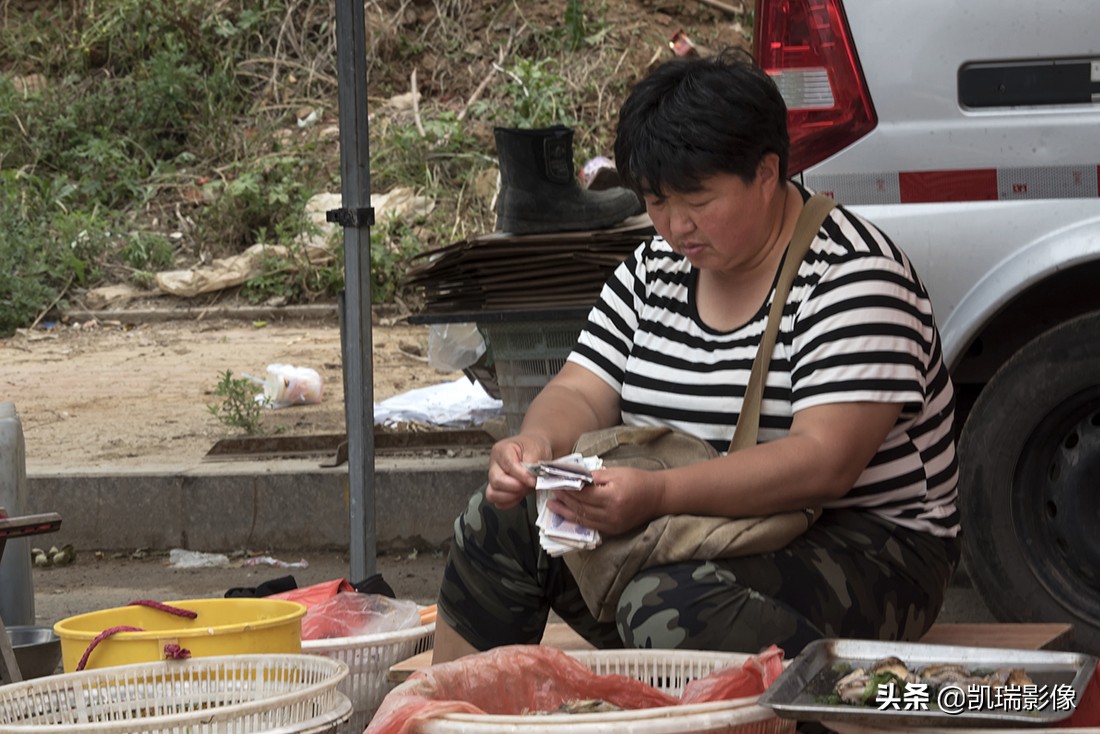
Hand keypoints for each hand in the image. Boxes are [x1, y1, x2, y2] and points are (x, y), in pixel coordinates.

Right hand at [485, 434, 551, 509]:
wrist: (536, 449)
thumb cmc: (534, 447)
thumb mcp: (537, 451)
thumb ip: (532, 466)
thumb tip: (530, 481)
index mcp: (502, 450)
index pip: (508, 466)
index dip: (522, 476)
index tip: (533, 480)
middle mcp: (494, 464)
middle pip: (497, 481)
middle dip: (515, 487)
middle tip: (528, 485)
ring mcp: (494, 477)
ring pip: (493, 494)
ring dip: (511, 496)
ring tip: (524, 490)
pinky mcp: (497, 489)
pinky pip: (497, 502)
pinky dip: (509, 502)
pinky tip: (519, 495)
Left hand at [547, 466, 665, 534]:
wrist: (657, 497)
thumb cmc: (637, 480)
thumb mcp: (616, 472)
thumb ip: (594, 477)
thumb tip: (574, 477)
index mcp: (612, 497)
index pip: (583, 494)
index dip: (567, 488)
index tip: (555, 482)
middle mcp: (610, 514)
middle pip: (580, 507)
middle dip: (564, 499)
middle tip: (550, 491)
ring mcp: (612, 525)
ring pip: (583, 519)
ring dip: (566, 512)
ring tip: (553, 505)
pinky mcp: (613, 530)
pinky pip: (591, 526)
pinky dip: (577, 520)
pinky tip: (568, 514)